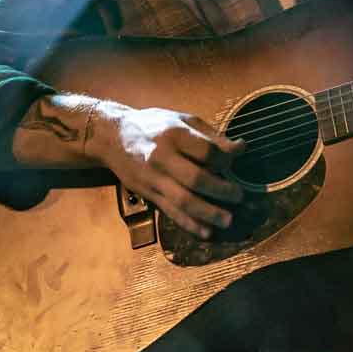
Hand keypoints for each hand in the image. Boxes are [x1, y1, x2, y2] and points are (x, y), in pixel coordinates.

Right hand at [97, 106, 246, 238]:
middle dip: (222, 191)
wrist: (112, 137)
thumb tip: (241, 148)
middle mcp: (162, 157)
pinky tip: (206, 232)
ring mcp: (153, 178)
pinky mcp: (147, 193)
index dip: (226, 160)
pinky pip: (170, 212)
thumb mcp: (182, 119)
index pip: (207, 152)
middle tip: (239, 196)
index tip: (236, 162)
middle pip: (196, 179)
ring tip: (227, 220)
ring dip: (208, 213)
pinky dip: (189, 224)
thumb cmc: (153, 125)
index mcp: (174, 134)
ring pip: (183, 201)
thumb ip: (211, 135)